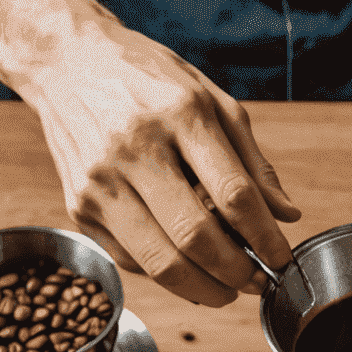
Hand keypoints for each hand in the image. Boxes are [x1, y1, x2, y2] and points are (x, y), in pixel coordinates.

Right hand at [19, 18, 300, 305]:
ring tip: (226, 290)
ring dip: (203, 289)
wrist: (65, 61)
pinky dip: (166, 275)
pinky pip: (132, 260)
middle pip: (195, 237)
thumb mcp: (209, 100)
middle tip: (256, 283)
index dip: (264, 238)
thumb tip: (286, 215)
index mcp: (179, 114)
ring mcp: (101, 182)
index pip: (233, 194)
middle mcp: (135, 148)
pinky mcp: (79, 206)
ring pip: (161, 261)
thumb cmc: (147, 80)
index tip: (281, 259)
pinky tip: (186, 269)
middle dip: (236, 273)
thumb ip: (251, 160)